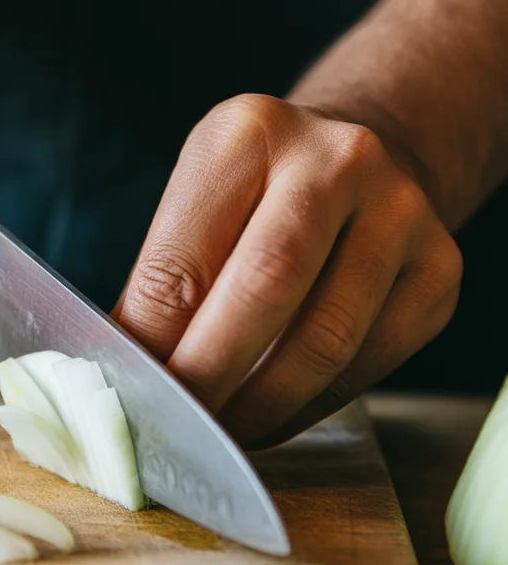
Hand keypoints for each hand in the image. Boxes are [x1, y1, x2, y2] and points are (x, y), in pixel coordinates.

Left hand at [115, 94, 461, 446]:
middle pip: (263, 290)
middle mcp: (336, 160)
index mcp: (249, 133)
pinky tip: (275, 415)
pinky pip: (368, 364)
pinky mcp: (440, 271)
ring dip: (263, 405)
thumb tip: (124, 372)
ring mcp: (401, 212)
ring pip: (326, 340)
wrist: (360, 164)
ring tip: (223, 431)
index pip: (183, 258)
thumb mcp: (200, 204)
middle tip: (177, 427)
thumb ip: (164, 282)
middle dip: (210, 376)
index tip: (132, 394)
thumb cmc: (257, 195)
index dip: (152, 343)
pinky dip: (311, 405)